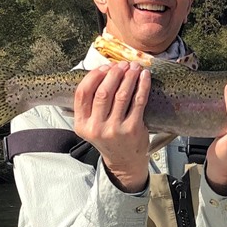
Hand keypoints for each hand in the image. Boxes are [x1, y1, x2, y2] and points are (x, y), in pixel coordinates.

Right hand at [73, 61, 150, 192]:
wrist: (124, 162)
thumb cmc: (109, 138)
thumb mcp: (91, 125)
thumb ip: (91, 105)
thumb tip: (102, 71)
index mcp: (82, 125)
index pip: (82, 93)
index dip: (94, 76)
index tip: (104, 67)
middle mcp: (96, 128)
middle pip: (103, 92)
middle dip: (114, 73)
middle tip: (122, 65)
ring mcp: (115, 129)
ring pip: (121, 94)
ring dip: (129, 77)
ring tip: (134, 67)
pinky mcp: (133, 129)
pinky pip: (138, 101)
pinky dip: (142, 86)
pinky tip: (144, 77)